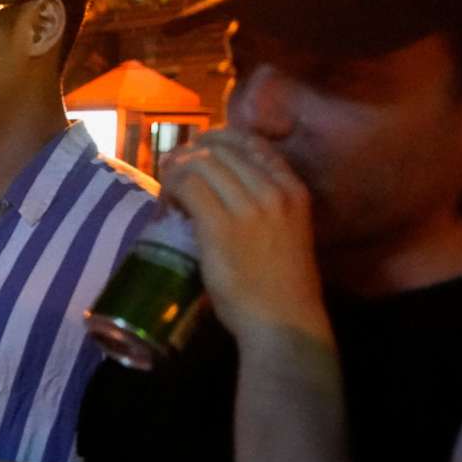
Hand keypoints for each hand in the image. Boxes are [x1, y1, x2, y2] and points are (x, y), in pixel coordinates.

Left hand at [159, 131, 329, 346]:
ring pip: (202, 163)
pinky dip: (171, 187)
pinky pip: (187, 186)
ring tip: (168, 186)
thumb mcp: (285, 230)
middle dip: (192, 154)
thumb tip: (220, 186)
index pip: (253, 143)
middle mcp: (274, 191)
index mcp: (294, 190)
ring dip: (178, 170)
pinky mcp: (220, 225)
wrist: (283, 320)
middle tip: (174, 169)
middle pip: (222, 149)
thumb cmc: (281, 284)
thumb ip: (263, 203)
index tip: (199, 152)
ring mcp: (249, 207)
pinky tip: (167, 201)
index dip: (219, 141)